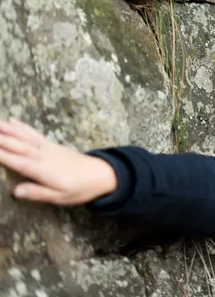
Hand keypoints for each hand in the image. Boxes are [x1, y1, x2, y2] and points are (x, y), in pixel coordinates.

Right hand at [0, 117, 116, 204]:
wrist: (102, 174)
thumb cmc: (80, 188)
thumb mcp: (60, 197)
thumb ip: (38, 193)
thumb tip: (16, 191)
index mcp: (42, 169)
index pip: (15, 160)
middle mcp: (42, 155)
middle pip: (16, 145)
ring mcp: (47, 148)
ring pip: (23, 136)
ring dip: (6, 128)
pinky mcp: (52, 145)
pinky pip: (34, 133)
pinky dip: (22, 126)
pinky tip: (12, 120)